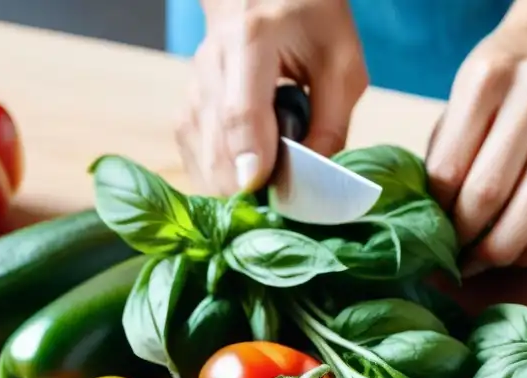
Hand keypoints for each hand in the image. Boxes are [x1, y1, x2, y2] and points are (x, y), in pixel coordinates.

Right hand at [175, 0, 366, 195]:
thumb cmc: (308, 25)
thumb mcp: (341, 65)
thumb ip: (331, 125)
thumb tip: (310, 185)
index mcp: (250, 41)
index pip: (240, 113)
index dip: (251, 159)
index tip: (264, 190)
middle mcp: (209, 66)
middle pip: (215, 146)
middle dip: (245, 188)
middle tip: (279, 202)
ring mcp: (190, 91)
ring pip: (201, 161)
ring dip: (233, 187)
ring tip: (268, 187)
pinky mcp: (185, 114)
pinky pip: (196, 163)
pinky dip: (221, 181)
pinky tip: (247, 180)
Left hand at [427, 17, 526, 275]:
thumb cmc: (501, 97)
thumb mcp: (461, 110)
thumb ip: (444, 163)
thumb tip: (433, 234)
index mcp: (492, 76)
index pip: (455, 172)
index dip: (444, 219)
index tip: (440, 239)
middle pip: (513, 196)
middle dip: (485, 245)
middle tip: (468, 262)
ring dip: (526, 255)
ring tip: (501, 259)